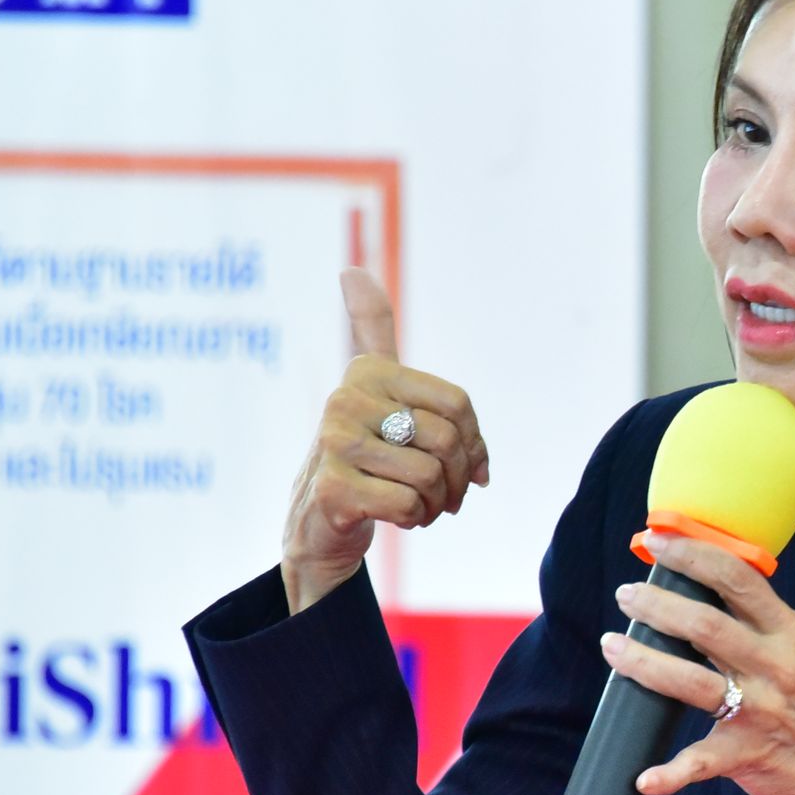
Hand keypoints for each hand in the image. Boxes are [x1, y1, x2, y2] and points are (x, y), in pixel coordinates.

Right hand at [281, 268, 490, 613]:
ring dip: (436, 503)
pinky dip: (414, 519)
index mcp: (367, 372)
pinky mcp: (332, 490)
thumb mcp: (375, 391)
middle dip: (457, 479)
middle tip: (446, 496)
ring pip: (430, 476)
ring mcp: (335, 445)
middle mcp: (345, 399)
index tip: (468, 463)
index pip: (457, 404)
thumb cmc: (364, 457)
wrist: (319, 524)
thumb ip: (372, 330)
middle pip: (447, 440)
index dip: (475, 442)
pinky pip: (408, 505)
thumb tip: (351, 270)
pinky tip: (396, 519)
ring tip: (418, 506)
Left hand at [602, 535, 794, 794]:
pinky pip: (702, 762)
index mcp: (788, 633)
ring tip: (614, 646)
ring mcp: (762, 711)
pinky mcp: (750, 755)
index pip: (738, 578)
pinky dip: (671, 773)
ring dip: (643, 662)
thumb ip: (758, 628)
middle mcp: (775, 666)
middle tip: (627, 595)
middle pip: (705, 625)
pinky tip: (645, 778)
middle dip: (656, 605)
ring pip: (691, 681)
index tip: (657, 540)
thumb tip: (700, 594)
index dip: (692, 554)